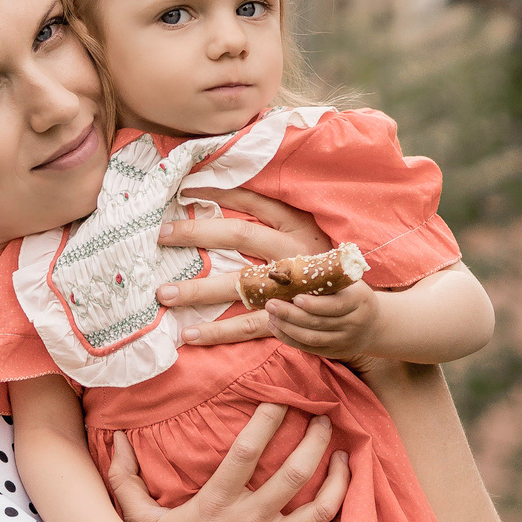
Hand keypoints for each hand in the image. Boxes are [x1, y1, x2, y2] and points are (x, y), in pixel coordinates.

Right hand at [106, 402, 348, 521]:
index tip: (283, 399)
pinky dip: (345, 519)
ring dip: (339, 477)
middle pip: (294, 472)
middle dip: (316, 439)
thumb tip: (115, 438)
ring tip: (345, 456)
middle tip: (325, 419)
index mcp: (215, 503)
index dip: (268, 419)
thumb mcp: (139, 521)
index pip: (247, 450)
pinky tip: (348, 499)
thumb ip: (125, 478)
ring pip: (321, 507)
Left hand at [152, 190, 335, 348]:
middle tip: (161, 235)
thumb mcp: (308, 231)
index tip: (185, 188)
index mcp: (298, 225)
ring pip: (239, 284)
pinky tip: (188, 334)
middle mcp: (293, 253)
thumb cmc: (324, 264)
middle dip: (198, 234)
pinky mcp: (287, 319)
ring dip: (199, 290)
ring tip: (164, 293)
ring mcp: (290, 288)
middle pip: (240, 236)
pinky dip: (218, 332)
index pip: (255, 200)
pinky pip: (248, 326)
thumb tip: (229, 191)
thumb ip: (274, 217)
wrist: (360, 310)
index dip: (220, 192)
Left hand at [260, 279, 380, 359]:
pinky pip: (309, 348)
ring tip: (271, 316)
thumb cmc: (353, 295)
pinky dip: (290, 339)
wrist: (374, 324)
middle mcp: (354, 323)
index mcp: (359, 301)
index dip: (314, 304)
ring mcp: (344, 340)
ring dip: (287, 328)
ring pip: (312, 338)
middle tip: (271, 304)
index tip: (295, 297)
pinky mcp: (335, 353)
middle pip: (319, 322)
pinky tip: (277, 328)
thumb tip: (289, 268)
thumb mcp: (349, 283)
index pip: (336, 305)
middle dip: (291, 314)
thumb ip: (327, 277)